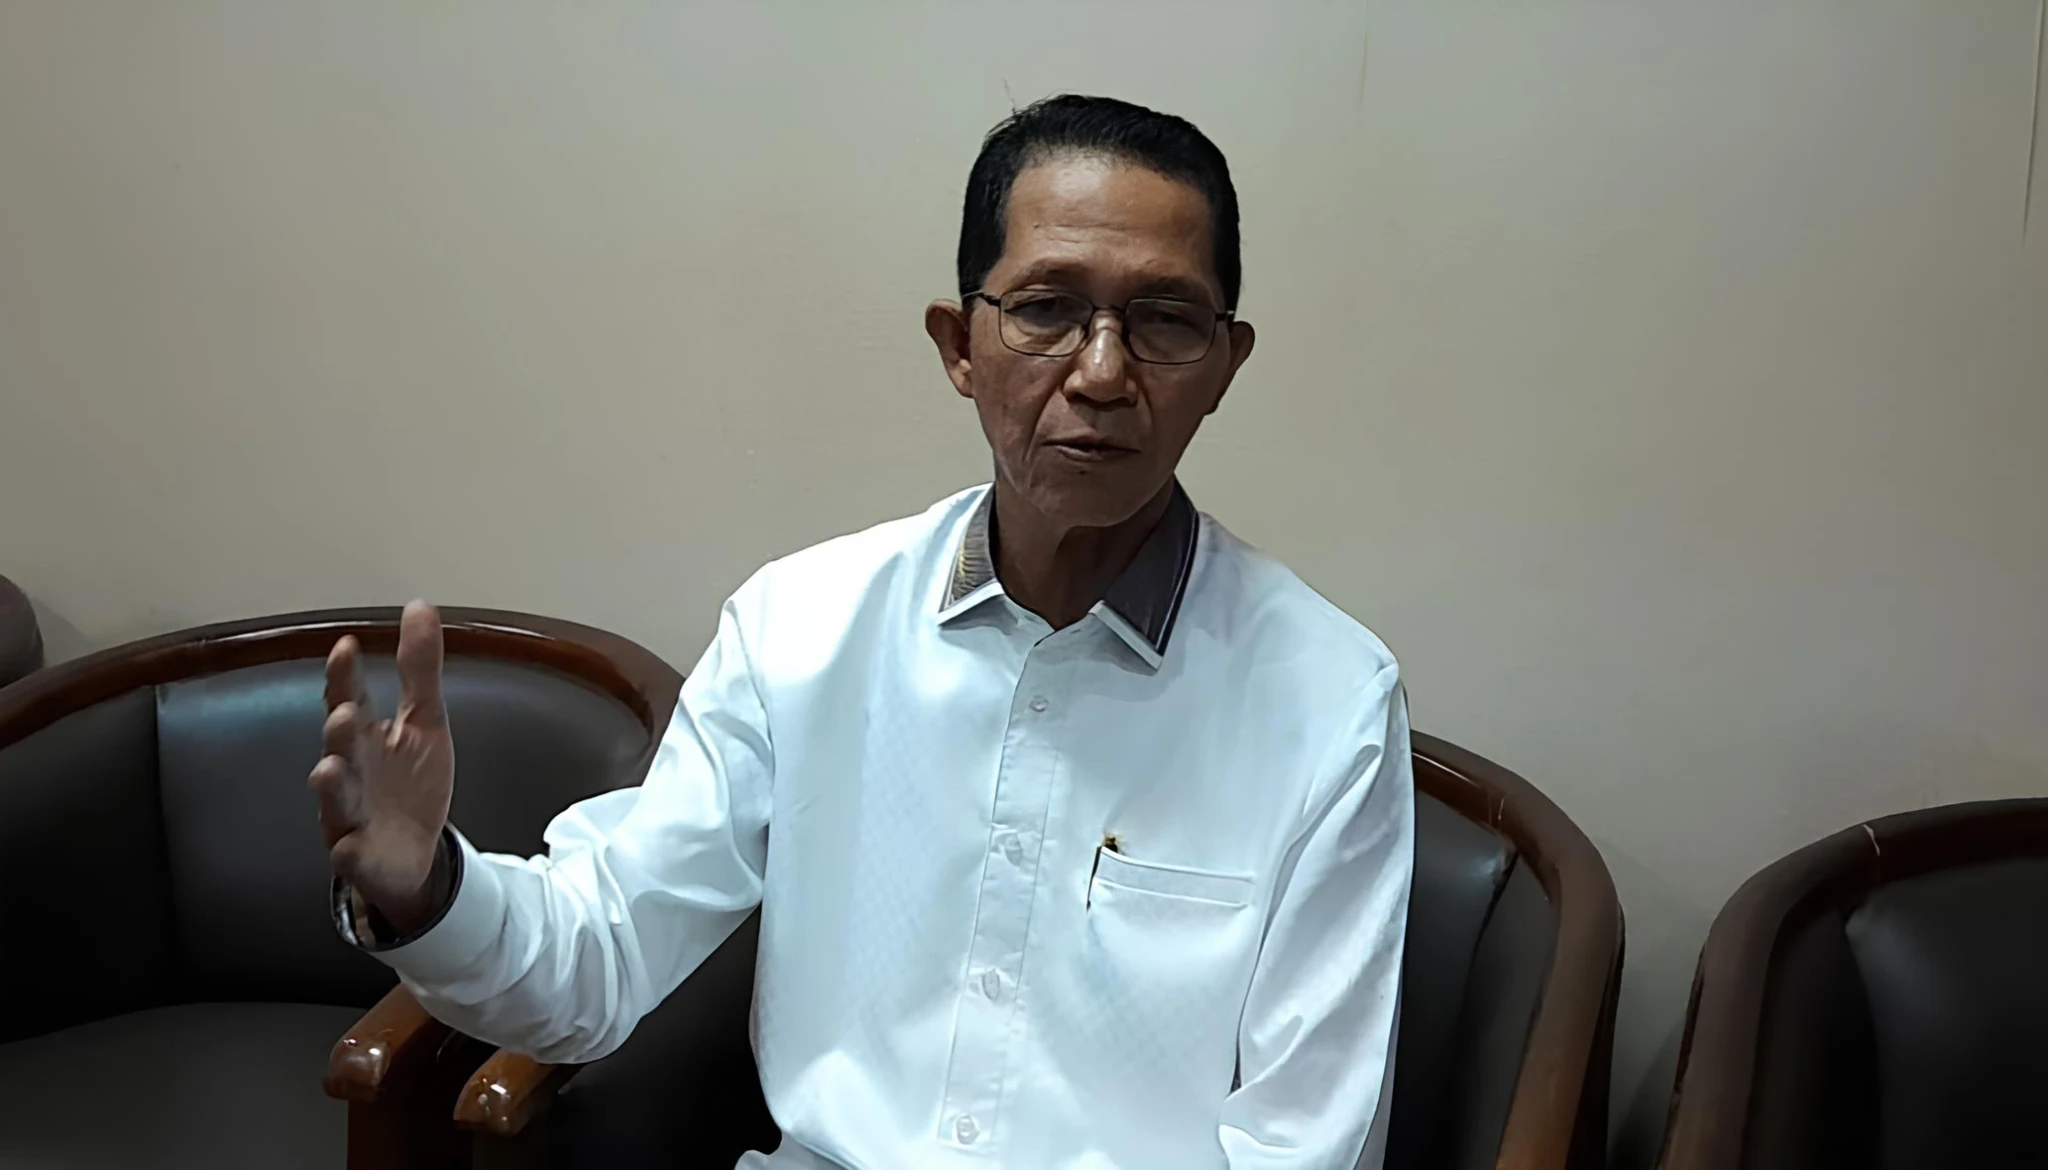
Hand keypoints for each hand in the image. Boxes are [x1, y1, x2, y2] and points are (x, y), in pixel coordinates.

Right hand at [310, 600, 455, 935]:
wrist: (413, 850)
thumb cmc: (409, 781)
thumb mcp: (425, 720)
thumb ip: (419, 668)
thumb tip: (419, 605)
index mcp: (364, 737)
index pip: (350, 699)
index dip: (345, 677)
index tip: (346, 647)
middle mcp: (349, 772)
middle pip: (339, 749)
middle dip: (338, 732)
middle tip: (342, 712)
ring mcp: (350, 815)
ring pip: (335, 800)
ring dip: (330, 786)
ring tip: (326, 769)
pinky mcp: (359, 856)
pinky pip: (349, 855)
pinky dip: (348, 851)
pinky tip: (346, 846)